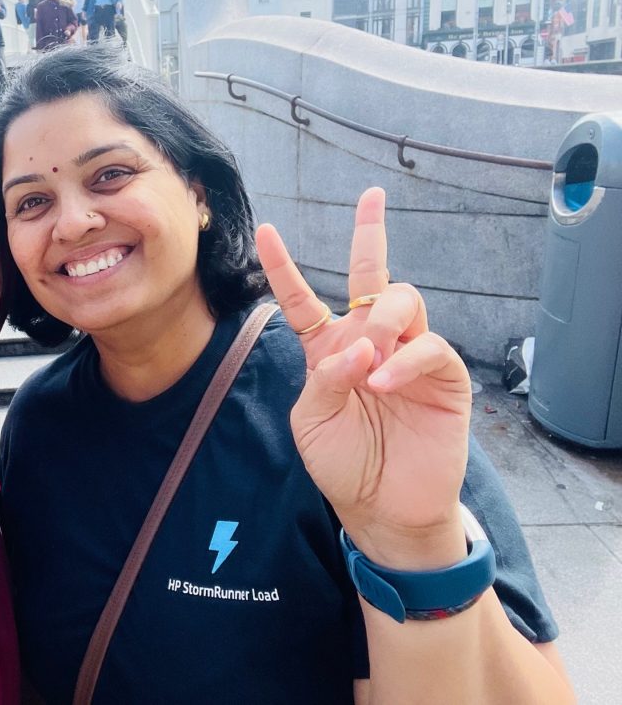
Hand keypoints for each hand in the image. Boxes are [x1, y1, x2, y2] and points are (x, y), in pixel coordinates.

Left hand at [255, 188, 471, 568]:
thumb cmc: (342, 463)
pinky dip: (405, 360)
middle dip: (370, 233)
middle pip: (372, 276)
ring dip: (382, 319)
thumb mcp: (312, 421)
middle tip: (371, 199)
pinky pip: (430, 347)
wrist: (382, 509)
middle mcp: (369, 342)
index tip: (265, 230)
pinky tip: (383, 382)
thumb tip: (359, 346)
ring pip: (403, 300)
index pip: (302, 299)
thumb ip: (325, 378)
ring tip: (370, 359)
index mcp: (328, 349)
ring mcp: (407, 355)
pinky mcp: (443, 377)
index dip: (283, 265)